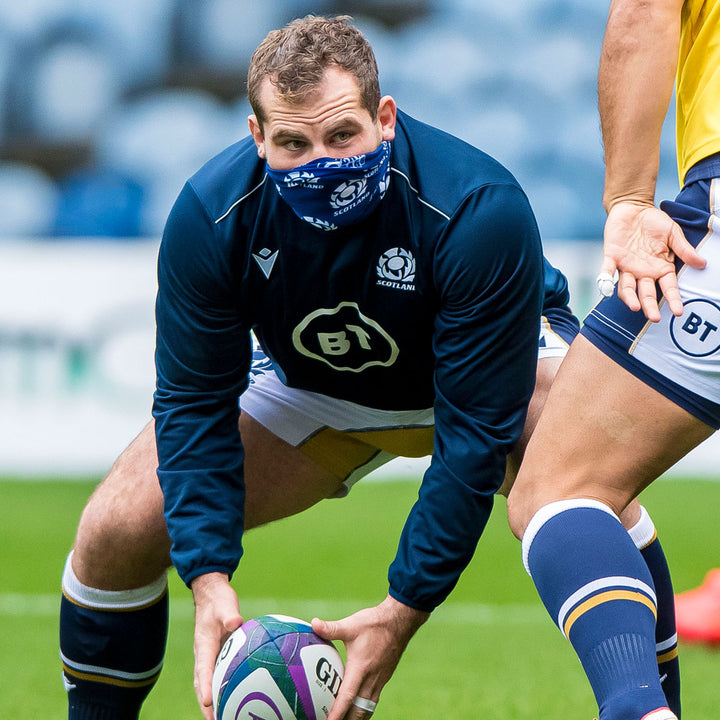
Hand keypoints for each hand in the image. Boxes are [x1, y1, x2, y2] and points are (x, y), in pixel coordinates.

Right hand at [190, 573, 242, 719]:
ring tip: (221, 718)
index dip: (205, 686)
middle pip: (201, 683)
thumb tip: (236, 622)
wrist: (211, 594)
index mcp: (204, 644)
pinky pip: (215, 676)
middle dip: (206, 704)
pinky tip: (232, 698)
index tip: (208, 701)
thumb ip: (229, 614)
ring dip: (211, 701)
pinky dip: (219, 689)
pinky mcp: (215, 655)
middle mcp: (203, 654)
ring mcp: (208, 656)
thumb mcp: (225, 603)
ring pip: (206, 683)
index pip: (203, 669)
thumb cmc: (219, 600)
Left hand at [312, 595, 429, 719]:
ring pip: (367, 708)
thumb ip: (332, 628)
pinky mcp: (383, 677)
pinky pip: (372, 699)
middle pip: (358, 710)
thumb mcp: (351, 625)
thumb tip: (314, 624)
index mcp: (361, 668)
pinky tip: (356, 706)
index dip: (337, 713)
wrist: (399, 621)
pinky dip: (363, 708)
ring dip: (356, 717)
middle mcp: (371, 678)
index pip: (348, 697)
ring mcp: (379, 680)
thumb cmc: (375, 624)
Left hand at [599, 200, 705, 320]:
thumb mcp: (673, 234)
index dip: (673, 299)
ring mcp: (626, 266)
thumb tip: (702, 264)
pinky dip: (605, 277)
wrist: (634, 208)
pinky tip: (606, 287)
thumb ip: (684, 249)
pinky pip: (607, 269)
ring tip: (635, 307)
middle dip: (649, 306)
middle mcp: (642, 272)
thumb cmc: (655, 223)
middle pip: (645, 293)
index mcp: (660, 268)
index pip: (668, 287)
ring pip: (626, 286)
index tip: (678, 311)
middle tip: (654, 318)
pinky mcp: (612, 257)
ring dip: (630, 297)